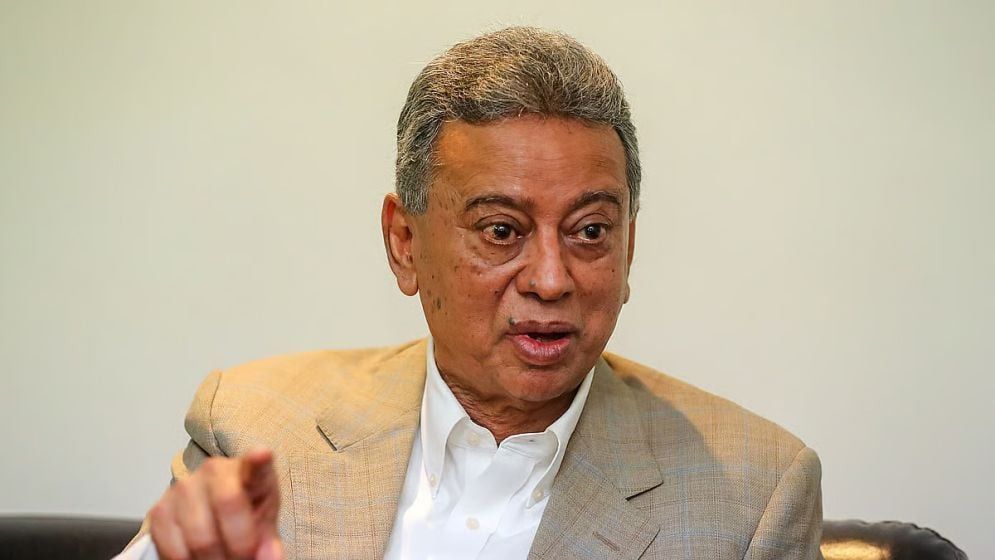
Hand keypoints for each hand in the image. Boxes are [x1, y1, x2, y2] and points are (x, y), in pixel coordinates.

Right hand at [148, 448, 283, 559]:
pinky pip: (174, 549)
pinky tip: (199, 559)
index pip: (254, 464)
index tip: (262, 455)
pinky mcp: (159, 510)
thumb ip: (268, 542)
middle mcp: (214, 470)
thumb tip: (269, 558)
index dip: (258, 459)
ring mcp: (184, 487)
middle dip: (238, 547)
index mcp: (249, 471)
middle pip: (227, 507)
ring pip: (200, 538)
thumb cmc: (245, 516)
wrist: (213, 516)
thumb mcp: (264, 526)